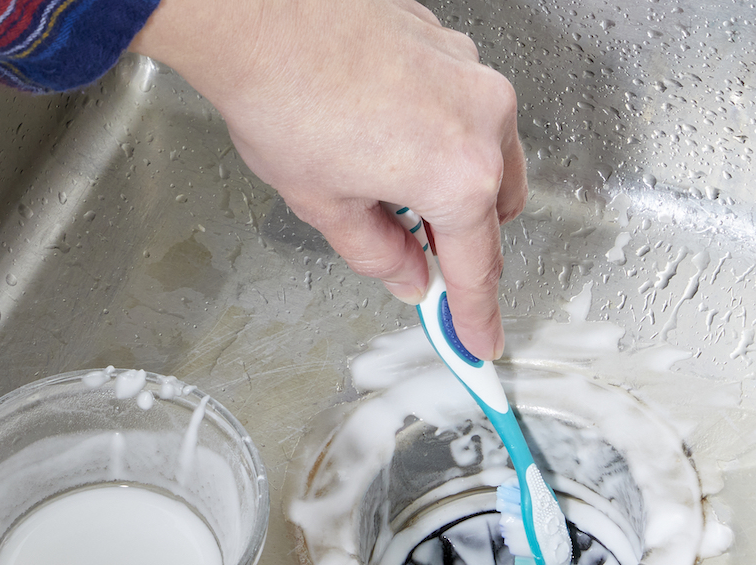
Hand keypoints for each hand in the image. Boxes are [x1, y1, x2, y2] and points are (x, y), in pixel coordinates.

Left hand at [130, 0, 525, 359]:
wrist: (258, 14)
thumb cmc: (283, 99)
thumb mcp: (327, 207)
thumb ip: (379, 254)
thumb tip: (407, 275)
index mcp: (460, 175)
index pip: (478, 268)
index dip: (475, 315)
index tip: (478, 340)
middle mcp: (482, 121)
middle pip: (497, 210)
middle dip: (463, 242)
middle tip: (420, 259)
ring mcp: (472, 75)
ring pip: (490, 155)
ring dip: (456, 186)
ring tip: (391, 188)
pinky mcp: (451, 45)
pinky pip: (467, 110)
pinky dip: (442, 137)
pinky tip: (388, 136)